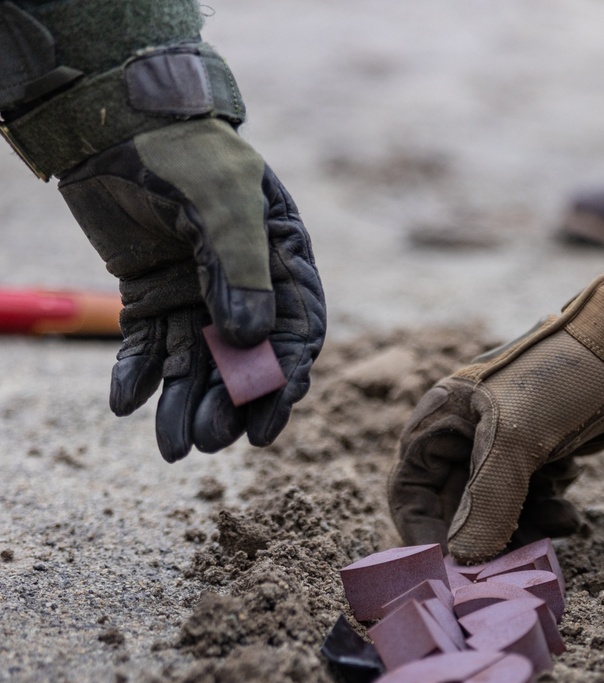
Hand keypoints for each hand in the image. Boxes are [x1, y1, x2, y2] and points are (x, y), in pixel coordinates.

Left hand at [59, 118, 325, 460]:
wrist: (112, 116)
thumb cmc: (183, 148)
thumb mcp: (221, 202)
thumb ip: (239, 269)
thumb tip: (249, 342)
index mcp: (280, 263)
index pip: (293, 336)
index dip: (281, 385)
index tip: (262, 428)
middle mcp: (243, 288)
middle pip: (242, 363)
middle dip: (226, 406)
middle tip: (208, 442)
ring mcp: (196, 295)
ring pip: (194, 365)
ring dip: (183, 406)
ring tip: (172, 447)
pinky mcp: (151, 297)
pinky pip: (146, 348)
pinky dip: (137, 376)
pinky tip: (124, 405)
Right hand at [389, 276, 603, 563]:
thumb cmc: (562, 379)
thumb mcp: (517, 441)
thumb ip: (486, 503)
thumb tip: (464, 558)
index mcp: (442, 419)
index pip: (410, 490)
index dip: (424, 533)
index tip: (448, 570)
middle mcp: (465, 436)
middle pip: (456, 510)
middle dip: (483, 537)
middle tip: (509, 565)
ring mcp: (503, 449)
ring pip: (496, 513)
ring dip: (522, 529)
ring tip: (554, 528)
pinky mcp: (537, 459)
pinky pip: (529, 504)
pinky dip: (547, 514)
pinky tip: (569, 513)